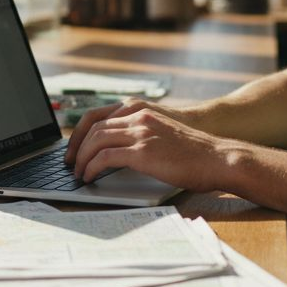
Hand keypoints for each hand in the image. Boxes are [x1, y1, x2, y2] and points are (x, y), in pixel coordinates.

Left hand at [66, 100, 237, 191]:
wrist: (217, 157)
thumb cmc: (193, 152)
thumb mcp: (161, 132)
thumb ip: (139, 133)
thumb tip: (114, 150)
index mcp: (140, 109)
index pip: (96, 114)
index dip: (79, 132)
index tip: (73, 147)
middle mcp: (138, 116)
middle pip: (91, 126)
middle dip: (75, 147)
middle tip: (69, 163)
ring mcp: (140, 132)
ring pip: (95, 140)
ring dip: (81, 159)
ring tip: (78, 173)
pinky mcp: (143, 151)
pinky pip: (105, 157)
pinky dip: (92, 168)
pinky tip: (90, 177)